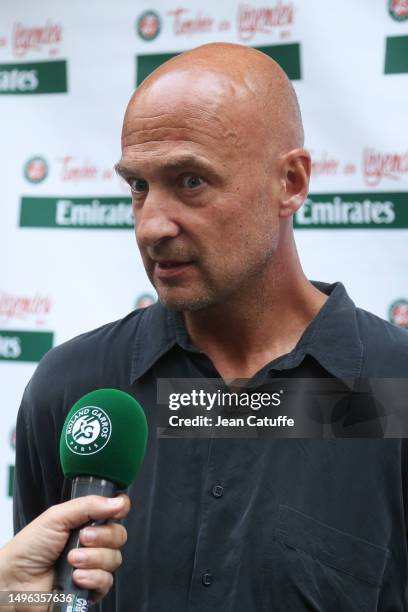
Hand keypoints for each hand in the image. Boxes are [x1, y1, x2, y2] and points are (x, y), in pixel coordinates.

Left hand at [0, 494, 129, 609]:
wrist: (14, 581)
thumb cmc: (28, 548)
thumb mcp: (57, 517)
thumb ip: (89, 506)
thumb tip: (118, 502)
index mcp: (85, 522)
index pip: (115, 511)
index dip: (119, 510)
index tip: (115, 511)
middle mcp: (92, 543)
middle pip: (119, 535)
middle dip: (102, 537)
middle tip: (82, 538)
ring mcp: (92, 566)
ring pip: (114, 559)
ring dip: (93, 559)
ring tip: (71, 561)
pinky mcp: (91, 588)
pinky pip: (107, 582)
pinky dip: (93, 578)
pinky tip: (76, 577)